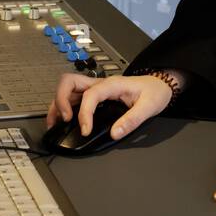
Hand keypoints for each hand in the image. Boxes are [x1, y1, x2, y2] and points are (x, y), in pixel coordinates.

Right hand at [45, 72, 172, 139]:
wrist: (160, 84)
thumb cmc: (155, 92)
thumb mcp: (149, 107)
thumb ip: (132, 120)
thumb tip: (115, 134)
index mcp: (112, 84)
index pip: (90, 95)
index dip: (84, 113)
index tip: (85, 130)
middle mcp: (101, 83)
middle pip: (70, 82)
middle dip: (61, 99)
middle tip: (65, 119)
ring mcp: (96, 88)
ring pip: (68, 88)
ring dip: (58, 103)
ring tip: (55, 123)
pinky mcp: (95, 94)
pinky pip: (74, 96)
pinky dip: (63, 106)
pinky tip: (62, 120)